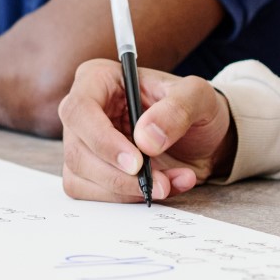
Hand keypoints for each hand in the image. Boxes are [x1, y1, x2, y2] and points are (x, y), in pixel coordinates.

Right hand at [60, 59, 234, 202]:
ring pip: (81, 178)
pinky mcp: (90, 173)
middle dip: (119, 176)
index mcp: (98, 79)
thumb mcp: (198, 96)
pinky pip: (94, 196)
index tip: (136, 162)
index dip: (103, 139)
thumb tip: (146, 139)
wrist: (202, 139)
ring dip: (127, 191)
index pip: (80, 109)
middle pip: (77, 151)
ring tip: (170, 183)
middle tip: (159, 183)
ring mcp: (83, 145)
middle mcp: (83, 112)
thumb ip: (177, 109)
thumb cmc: (193, 108)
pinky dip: (129, 199)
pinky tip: (164, 187)